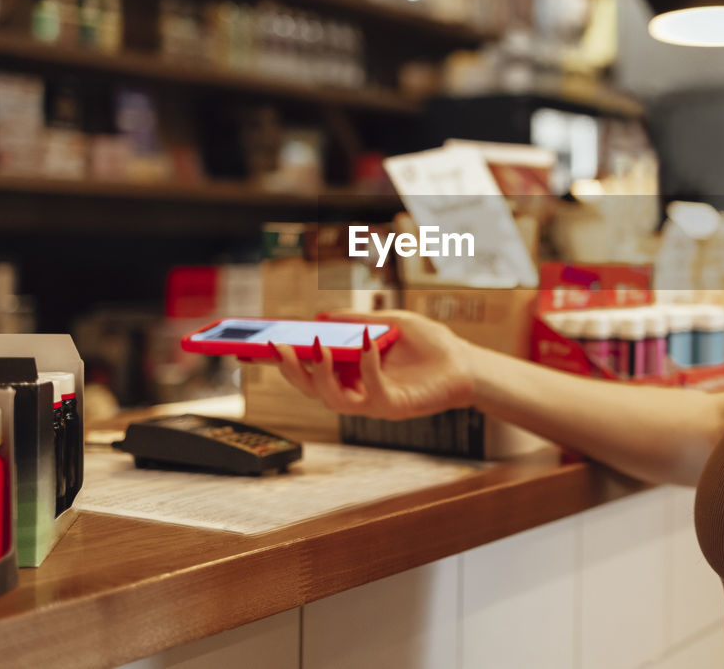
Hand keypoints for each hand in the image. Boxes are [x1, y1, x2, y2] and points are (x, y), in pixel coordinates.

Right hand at [270, 310, 475, 418]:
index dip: (282, 361)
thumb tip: (321, 316)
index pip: (308, 370)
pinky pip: (370, 392)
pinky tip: (368, 342)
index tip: (257, 345)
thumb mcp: (389, 322)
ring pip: (331, 399)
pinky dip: (365, 366)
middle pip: (311, 388)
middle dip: (290, 370)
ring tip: (318, 346)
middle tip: (276, 346)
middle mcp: (356, 390)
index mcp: (350, 372)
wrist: (465, 363)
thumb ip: (356, 321)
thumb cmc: (430, 345)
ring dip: (320, 375)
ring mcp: (373, 402)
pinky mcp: (393, 406)